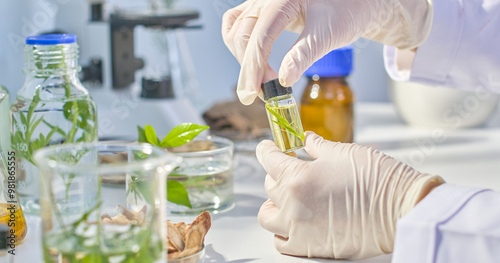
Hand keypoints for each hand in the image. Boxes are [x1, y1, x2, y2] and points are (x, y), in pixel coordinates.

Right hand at [222, 0, 432, 104]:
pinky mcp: (259, 11)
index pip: (260, 35)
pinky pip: (236, 26)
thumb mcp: (328, 34)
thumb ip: (304, 54)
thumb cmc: (345, 12)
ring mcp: (259, 3)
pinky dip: (239, 47)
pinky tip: (250, 64)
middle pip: (243, 35)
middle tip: (262, 96)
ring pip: (236, 32)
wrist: (351, 3)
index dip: (254, 67)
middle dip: (249, 69)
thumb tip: (283, 81)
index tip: (255, 93)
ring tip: (261, 84)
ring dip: (244, 61)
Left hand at [256, 132, 443, 258]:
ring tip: (288, 197)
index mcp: (298, 177)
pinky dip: (282, 230)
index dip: (267, 150)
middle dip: (277, 174)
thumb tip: (306, 140)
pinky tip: (294, 220)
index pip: (268, 159)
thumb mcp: (343, 152)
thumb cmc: (377, 179)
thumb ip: (317, 147)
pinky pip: (280, 241)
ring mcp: (298, 230)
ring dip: (274, 204)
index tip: (268, 148)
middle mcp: (292, 205)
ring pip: (268, 216)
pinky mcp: (309, 248)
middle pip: (269, 185)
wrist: (401, 209)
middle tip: (292, 169)